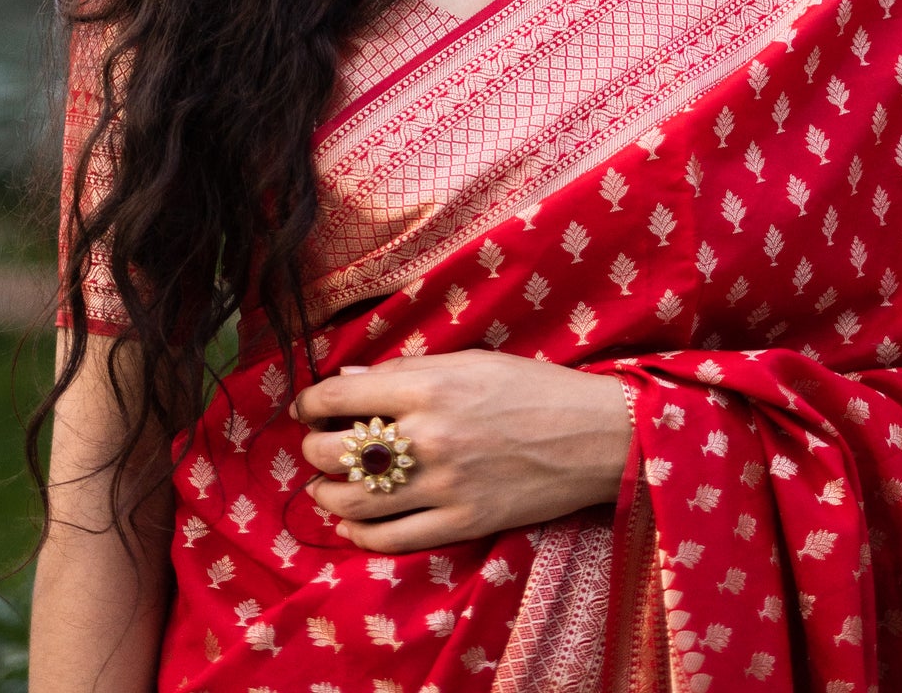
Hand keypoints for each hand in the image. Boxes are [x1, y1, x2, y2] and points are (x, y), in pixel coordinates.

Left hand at [293, 350, 631, 552]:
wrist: (592, 435)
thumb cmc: (533, 387)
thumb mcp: (469, 361)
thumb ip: (406, 373)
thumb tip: (349, 382)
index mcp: (428, 386)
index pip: (340, 399)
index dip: (312, 404)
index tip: (309, 408)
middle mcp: (428, 437)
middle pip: (336, 454)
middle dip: (314, 450)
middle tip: (317, 446)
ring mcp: (443, 486)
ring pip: (353, 504)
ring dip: (327, 496)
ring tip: (327, 488)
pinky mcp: (461, 524)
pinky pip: (391, 540)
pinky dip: (360, 534)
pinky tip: (354, 524)